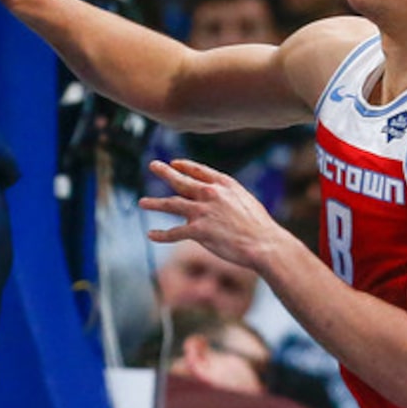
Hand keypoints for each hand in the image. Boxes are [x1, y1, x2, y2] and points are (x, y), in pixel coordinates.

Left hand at [140, 159, 285, 269]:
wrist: (264, 244)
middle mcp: (211, 193)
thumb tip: (212, 203)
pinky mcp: (198, 230)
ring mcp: (202, 211)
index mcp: (224, 184)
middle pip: (181, 181)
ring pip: (171, 204)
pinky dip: (161, 234)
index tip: (174, 163)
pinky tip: (150, 235)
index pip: (199, 171)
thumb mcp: (245, 201)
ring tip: (142, 202)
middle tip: (153, 165)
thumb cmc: (259, 227)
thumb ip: (227, 198)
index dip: (185, 166)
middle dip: (165, 172)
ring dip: (155, 203)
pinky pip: (174, 232)